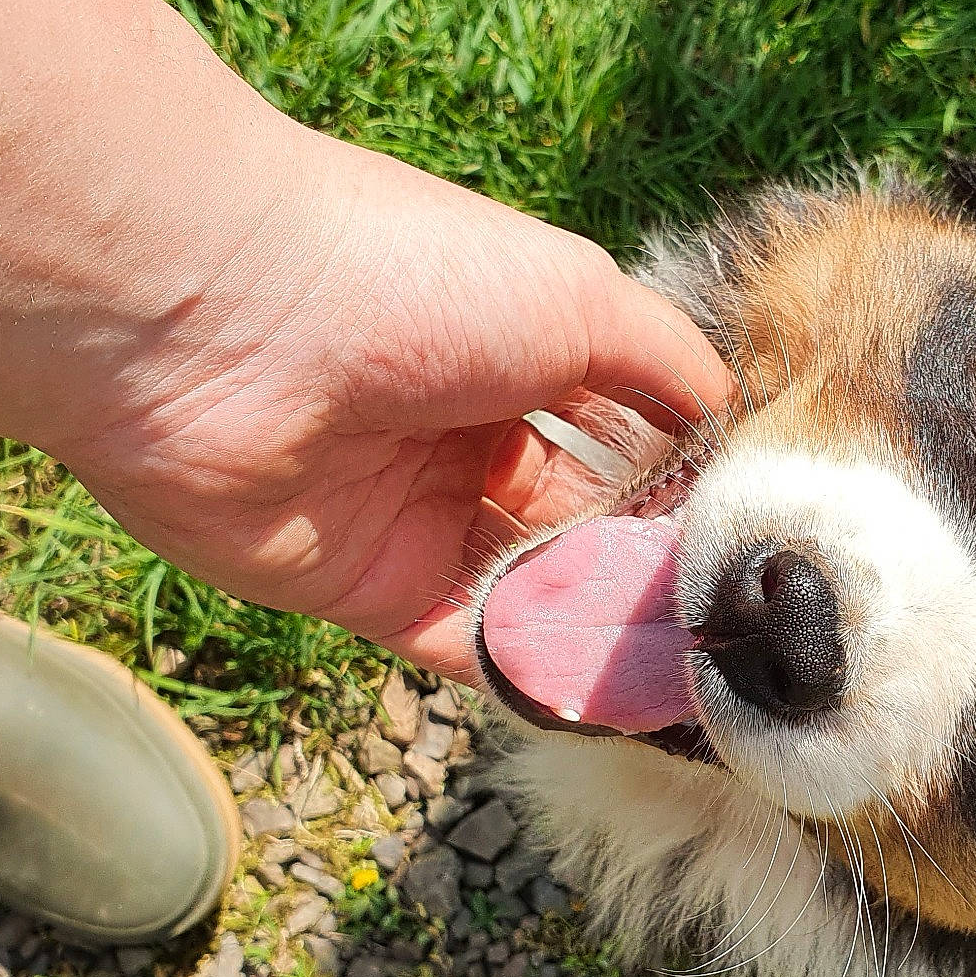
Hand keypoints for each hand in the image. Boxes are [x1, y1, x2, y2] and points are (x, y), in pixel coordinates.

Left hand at [59, 131, 732, 685]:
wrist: (219, 323)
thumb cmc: (413, 279)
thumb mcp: (576, 295)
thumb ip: (664, 363)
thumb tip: (734, 415)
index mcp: (516, 349)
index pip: (622, 432)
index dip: (683, 480)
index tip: (756, 536)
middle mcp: (468, 433)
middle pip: (581, 520)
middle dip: (650, 568)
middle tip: (734, 626)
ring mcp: (416, 515)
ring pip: (532, 589)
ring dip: (603, 629)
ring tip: (692, 675)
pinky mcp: (364, 592)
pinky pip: (464, 644)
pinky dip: (530, 671)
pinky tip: (607, 698)